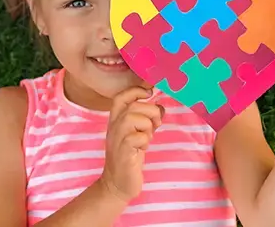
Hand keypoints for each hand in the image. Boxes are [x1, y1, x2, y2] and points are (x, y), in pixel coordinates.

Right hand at [98, 88, 163, 202]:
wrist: (117, 184)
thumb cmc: (129, 157)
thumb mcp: (137, 134)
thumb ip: (146, 120)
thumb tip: (160, 107)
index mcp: (115, 121)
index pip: (120, 98)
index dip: (135, 91)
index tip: (149, 93)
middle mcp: (113, 127)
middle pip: (133, 106)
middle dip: (151, 111)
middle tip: (157, 124)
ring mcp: (116, 139)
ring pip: (134, 118)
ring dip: (147, 127)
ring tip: (147, 138)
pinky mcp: (123, 151)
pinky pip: (138, 137)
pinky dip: (145, 141)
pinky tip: (142, 149)